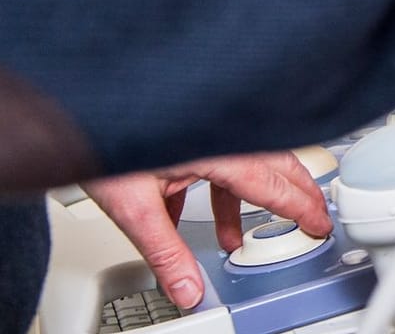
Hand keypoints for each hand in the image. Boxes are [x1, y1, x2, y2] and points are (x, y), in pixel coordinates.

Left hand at [85, 152, 332, 309]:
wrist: (74, 106)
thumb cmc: (104, 134)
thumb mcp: (134, 205)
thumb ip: (164, 251)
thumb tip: (186, 288)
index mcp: (217, 147)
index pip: (271, 183)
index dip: (299, 206)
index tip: (319, 223)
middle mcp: (217, 135)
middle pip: (272, 165)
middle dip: (294, 194)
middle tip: (313, 217)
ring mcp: (203, 132)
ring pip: (242, 166)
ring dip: (245, 201)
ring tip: (240, 238)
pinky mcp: (184, 134)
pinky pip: (211, 166)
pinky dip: (210, 195)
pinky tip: (189, 218)